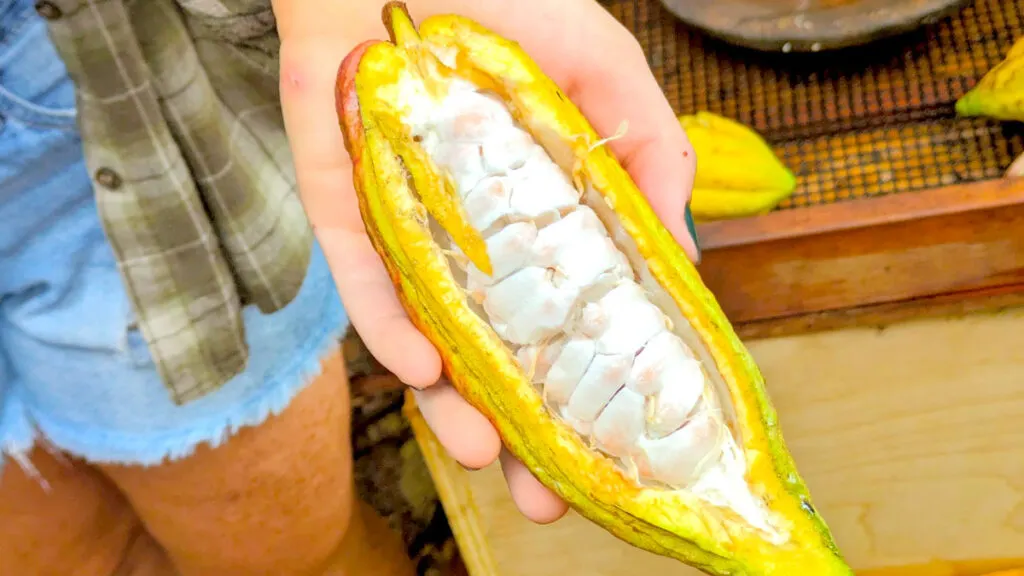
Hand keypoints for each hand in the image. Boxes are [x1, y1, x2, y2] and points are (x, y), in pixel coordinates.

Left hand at [273, 0, 698, 524]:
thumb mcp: (607, 73)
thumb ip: (652, 158)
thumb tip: (689, 263)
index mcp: (537, 212)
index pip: (569, 314)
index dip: (592, 382)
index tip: (620, 444)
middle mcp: (475, 231)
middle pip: (497, 348)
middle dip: (520, 427)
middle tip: (543, 494)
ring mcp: (408, 223)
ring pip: (429, 332)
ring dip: (454, 401)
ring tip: (486, 449)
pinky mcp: (343, 202)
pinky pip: (362, 277)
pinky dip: (387, 327)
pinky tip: (421, 368)